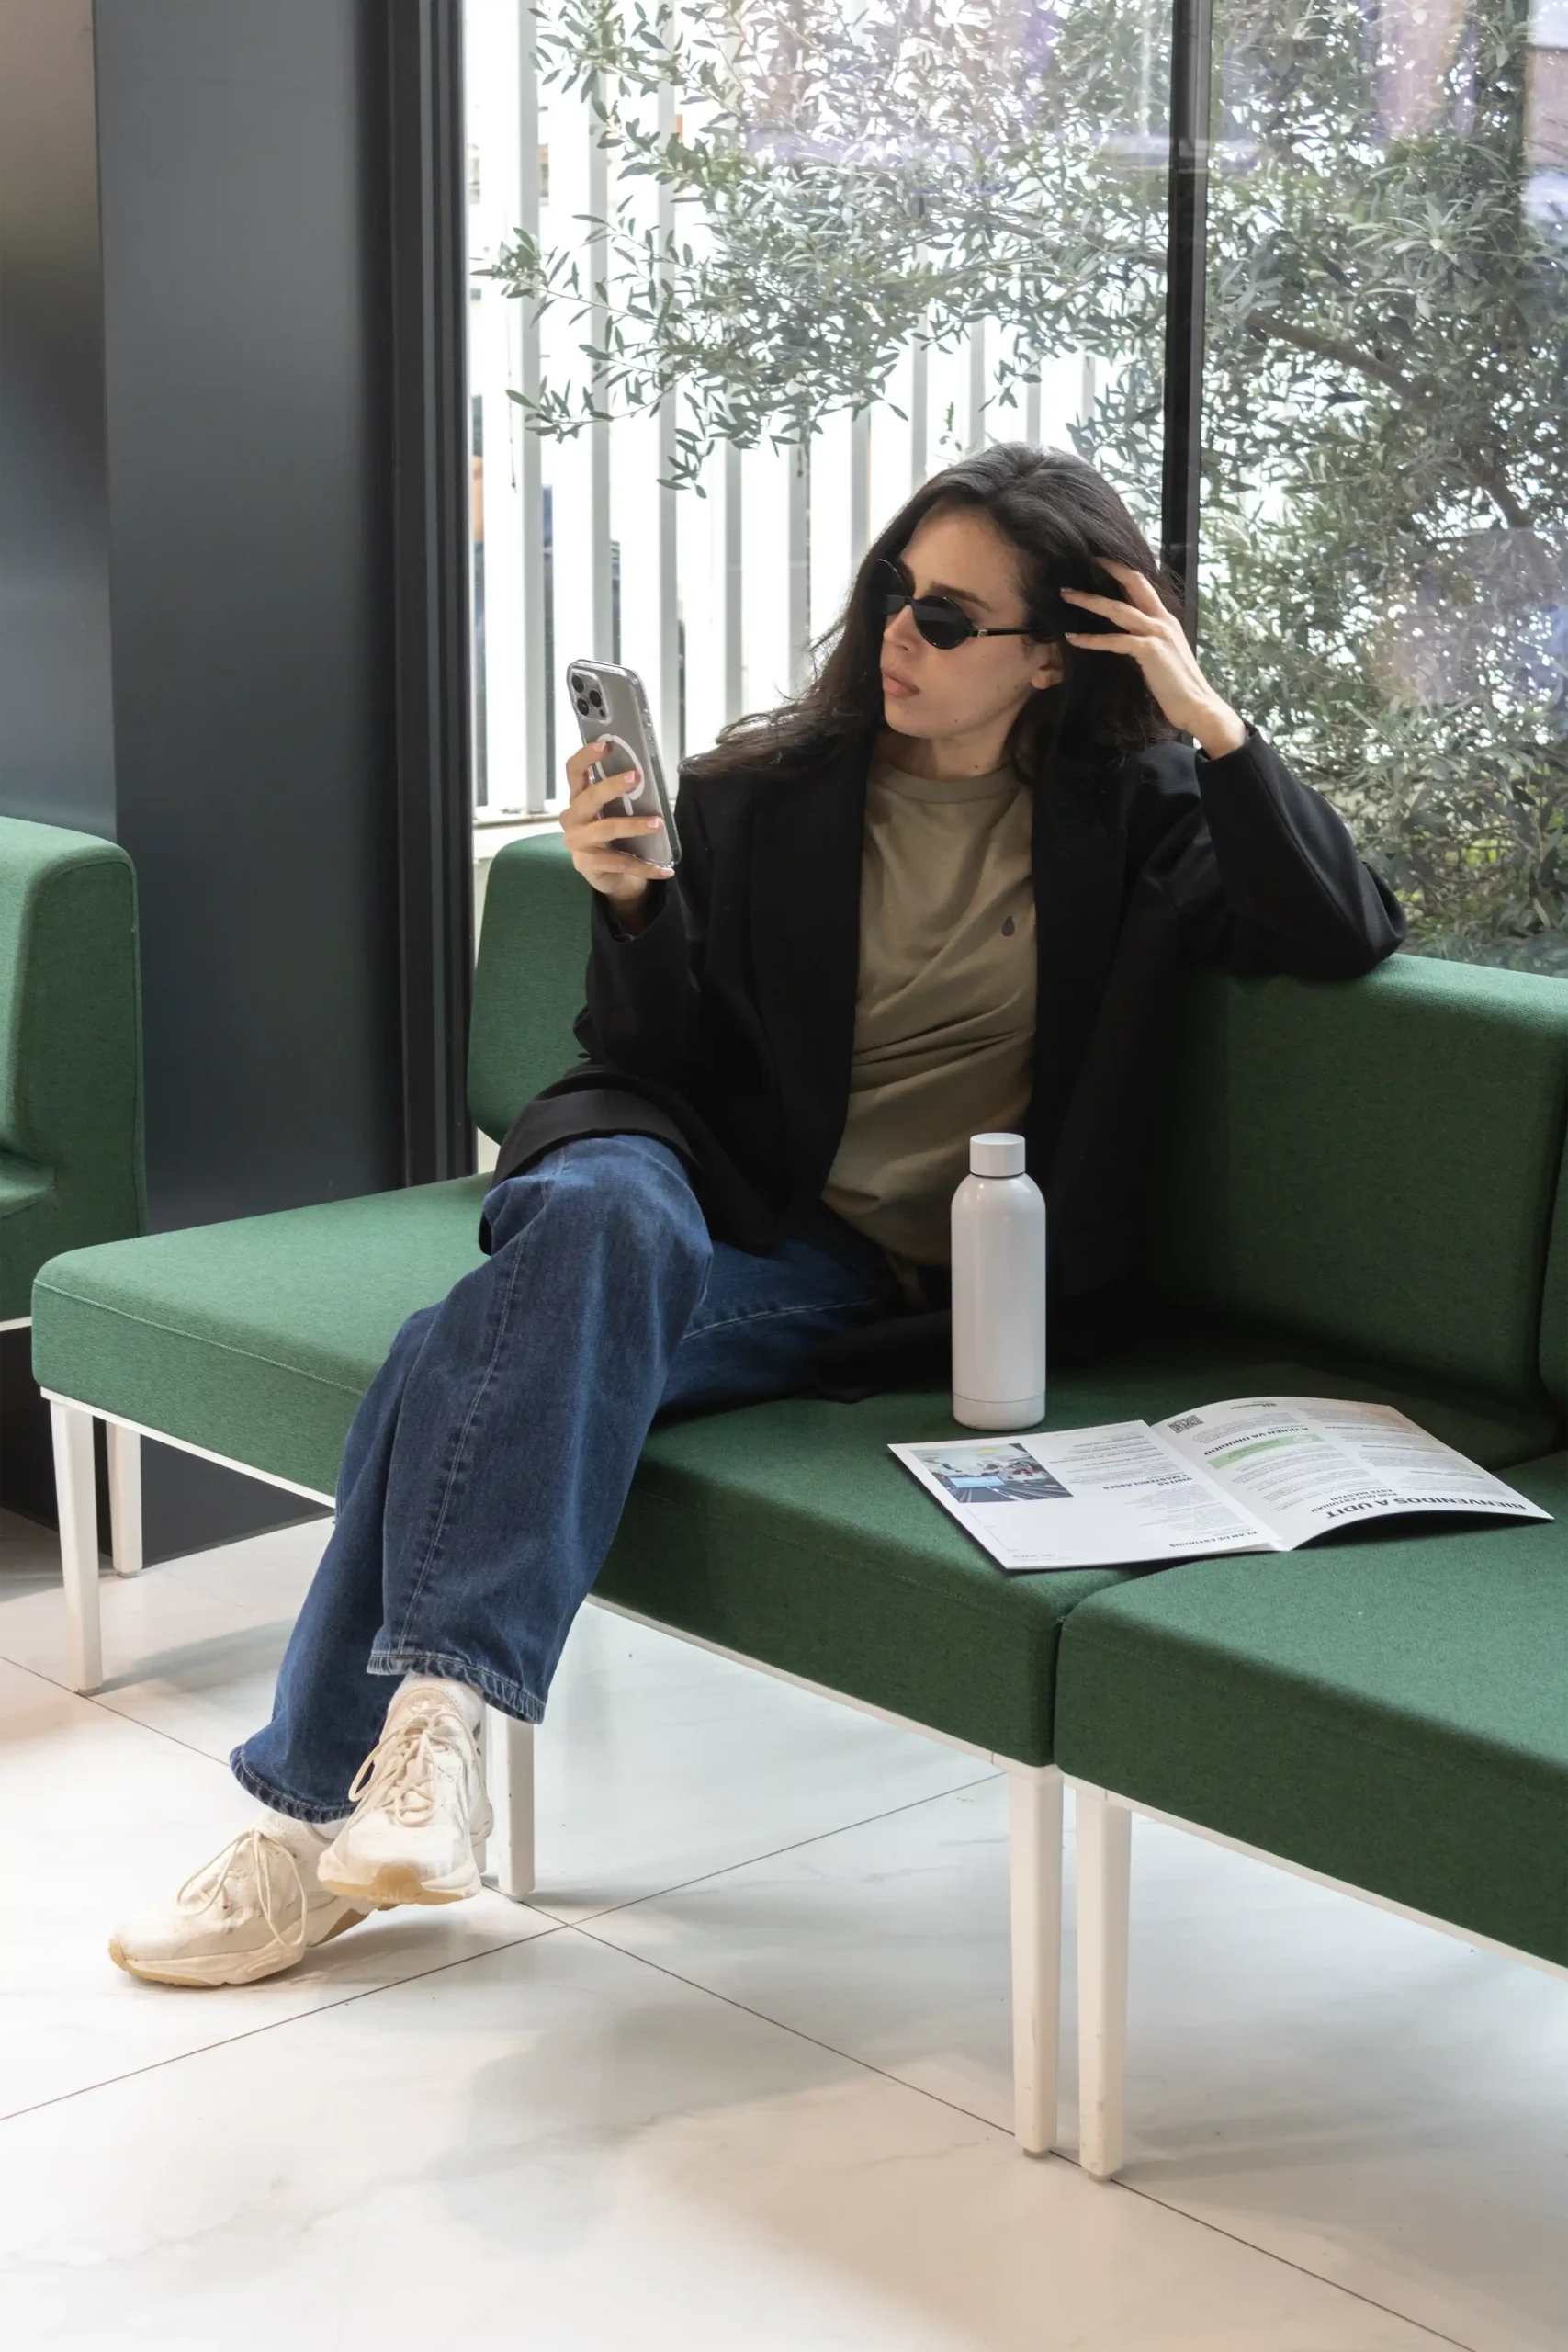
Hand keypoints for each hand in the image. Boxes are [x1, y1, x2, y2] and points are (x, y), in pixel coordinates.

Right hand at [561, 738, 672, 926]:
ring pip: (606, 829)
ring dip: (634, 826)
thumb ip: (624, 796)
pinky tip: (665, 869)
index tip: (605, 745)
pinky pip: (619, 862)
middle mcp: (572, 818)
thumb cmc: (614, 836)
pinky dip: (645, 867)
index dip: (586, 757)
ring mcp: (577, 843)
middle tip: (635, 777)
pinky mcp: (587, 865)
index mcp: (577, 799)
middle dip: (612, 786)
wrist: (610, 876)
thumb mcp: (616, 812)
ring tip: (658, 823)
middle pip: (589, 798)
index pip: (574, 772)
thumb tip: (647, 774)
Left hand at [1061, 561, 1246, 758]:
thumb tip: (1126, 636)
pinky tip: (1074, 638)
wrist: (1197, 705)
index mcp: (1166, 619)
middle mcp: (1163, 620)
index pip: (1143, 586)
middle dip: (1109, 569)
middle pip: (1134, 583)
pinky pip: (1115, 641)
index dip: (1122, 571)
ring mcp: (1158, 633)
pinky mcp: (1150, 650)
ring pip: (1118, 609)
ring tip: (1066, 594)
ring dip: (1089, 600)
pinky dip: (1092, 639)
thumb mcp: (1162, 655)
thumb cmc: (1178, 687)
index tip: (1101, 562)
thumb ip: (1146, 641)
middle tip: (1085, 560)